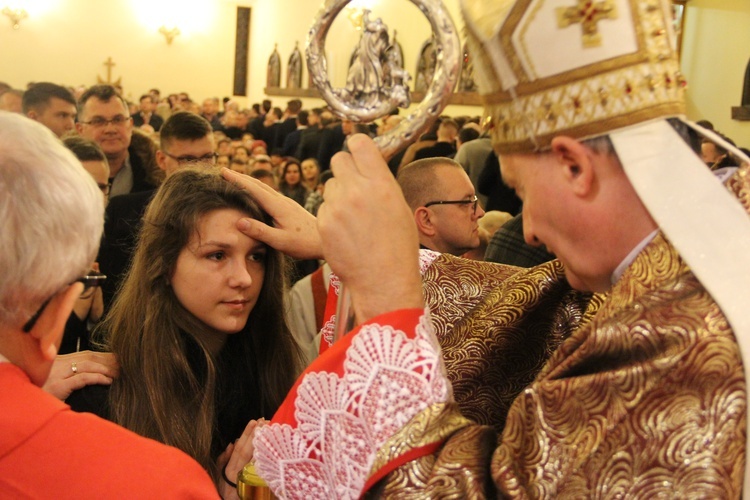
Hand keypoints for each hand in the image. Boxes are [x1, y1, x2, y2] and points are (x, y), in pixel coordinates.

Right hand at [42, 351, 118, 400]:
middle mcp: (56, 364)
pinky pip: (82, 378)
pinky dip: (97, 378)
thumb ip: (72, 376)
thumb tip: (94, 374)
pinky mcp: (57, 387)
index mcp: (58, 362)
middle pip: (88, 357)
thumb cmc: (43, 398)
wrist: (29, 410)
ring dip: (105, 368)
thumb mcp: (58, 383)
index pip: (86, 354)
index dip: (104, 356)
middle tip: (125, 365)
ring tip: (118, 373)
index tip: (119, 359)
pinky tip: (107, 381)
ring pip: (86, 365)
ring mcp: (56, 375)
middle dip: (108, 360)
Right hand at [217, 419, 265, 499]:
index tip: (253, 421)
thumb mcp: (219, 474)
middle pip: (249, 452)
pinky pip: (262, 472)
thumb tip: (232, 443)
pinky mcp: (256, 486)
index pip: (239, 449)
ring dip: (263, 444)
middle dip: (256, 436)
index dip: (246, 435)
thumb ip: (224, 459)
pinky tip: (272, 449)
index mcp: (230, 469)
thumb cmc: (224, 489)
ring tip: (269, 430)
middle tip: (264, 422)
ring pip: (256, 459)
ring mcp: (248, 480)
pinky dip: (266, 460)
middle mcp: (238, 473)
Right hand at [222, 168, 322, 258]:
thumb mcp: (280, 241)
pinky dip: (258, 189)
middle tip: (224, 171)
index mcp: (278, 206)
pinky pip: (270, 194)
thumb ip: (260, 231)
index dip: (237, 180)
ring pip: (265, 188)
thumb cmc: (304, 244)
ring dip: (249, 181)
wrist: (326, 241)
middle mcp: (282, 201)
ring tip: (236, 178)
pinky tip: (256, 193)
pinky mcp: (290, 208)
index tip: (223, 171)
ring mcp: (287, 203)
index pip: (254, 189)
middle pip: (259, 184)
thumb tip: (239, 221)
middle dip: (241, 177)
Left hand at [319, 134, 423, 321]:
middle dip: (345, 169)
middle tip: (354, 186)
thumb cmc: (397, 246)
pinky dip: (332, 216)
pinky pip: (324, 207)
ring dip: (338, 195)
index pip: (359, 143)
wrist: (383, 280)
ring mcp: (337, 207)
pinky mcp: (323, 223)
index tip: (359, 155)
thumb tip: (368, 165)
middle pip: (339, 159)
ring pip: (330, 186)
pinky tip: (346, 232)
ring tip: (354, 219)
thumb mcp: (399, 207)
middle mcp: (357, 190)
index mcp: (381, 183)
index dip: (358, 148)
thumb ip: (380, 182)